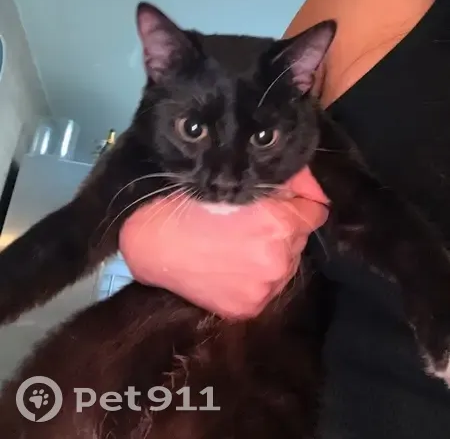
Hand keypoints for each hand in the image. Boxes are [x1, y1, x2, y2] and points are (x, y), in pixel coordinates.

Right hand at [119, 167, 328, 318]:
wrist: (152, 245)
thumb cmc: (190, 206)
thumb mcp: (236, 184)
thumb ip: (282, 183)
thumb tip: (312, 189)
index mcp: (278, 224)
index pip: (316, 212)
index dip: (300, 202)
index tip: (285, 202)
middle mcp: (278, 259)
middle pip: (300, 238)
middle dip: (283, 227)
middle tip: (252, 221)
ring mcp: (265, 288)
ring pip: (285, 263)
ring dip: (272, 253)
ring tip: (238, 245)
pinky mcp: (249, 309)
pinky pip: (267, 287)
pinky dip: (256, 276)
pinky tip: (231, 266)